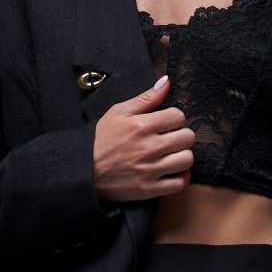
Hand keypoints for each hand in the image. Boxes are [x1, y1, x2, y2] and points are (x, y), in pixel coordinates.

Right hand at [92, 75, 194, 203]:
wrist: (84, 170)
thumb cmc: (101, 140)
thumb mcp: (118, 112)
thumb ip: (145, 98)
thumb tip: (166, 82)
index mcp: (141, 126)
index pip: (178, 116)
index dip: (174, 118)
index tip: (167, 124)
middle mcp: (148, 147)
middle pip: (187, 137)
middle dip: (181, 135)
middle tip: (170, 139)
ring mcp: (150, 170)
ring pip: (187, 159)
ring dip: (182, 156)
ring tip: (171, 155)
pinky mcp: (149, 189)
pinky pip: (180, 183)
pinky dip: (180, 177)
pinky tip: (171, 171)